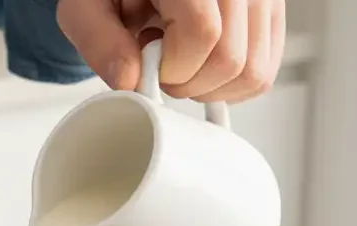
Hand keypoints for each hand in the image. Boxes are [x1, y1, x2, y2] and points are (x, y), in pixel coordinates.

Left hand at [57, 0, 285, 102]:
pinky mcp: (270, 10)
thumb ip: (99, 41)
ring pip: (254, 71)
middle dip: (189, 82)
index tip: (149, 64)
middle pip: (231, 58)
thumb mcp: (86, 5)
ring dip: (210, 86)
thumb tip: (129, 81)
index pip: (203, 33)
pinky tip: (201, 63)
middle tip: (161, 66)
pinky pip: (265, 68)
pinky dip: (230, 84)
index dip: (173, 67)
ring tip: (180, 59)